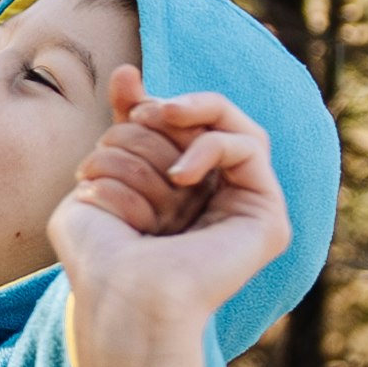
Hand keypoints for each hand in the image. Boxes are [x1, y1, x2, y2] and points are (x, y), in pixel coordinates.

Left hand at [50, 90, 292, 337]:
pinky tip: (179, 173)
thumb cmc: (100, 252)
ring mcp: (245, 211)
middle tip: (139, 114)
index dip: (155, 108)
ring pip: (234, 127)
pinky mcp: (268, 219)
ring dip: (189, 114)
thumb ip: (125, 125)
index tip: (125, 104)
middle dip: (166, 112)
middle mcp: (216, 203)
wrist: (119, 295)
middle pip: (208, 123)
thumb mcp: (103, 174)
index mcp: (180, 198)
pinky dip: (210, 144)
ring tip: (157, 119)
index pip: (180, 130)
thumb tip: (128, 71)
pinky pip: (250, 149)